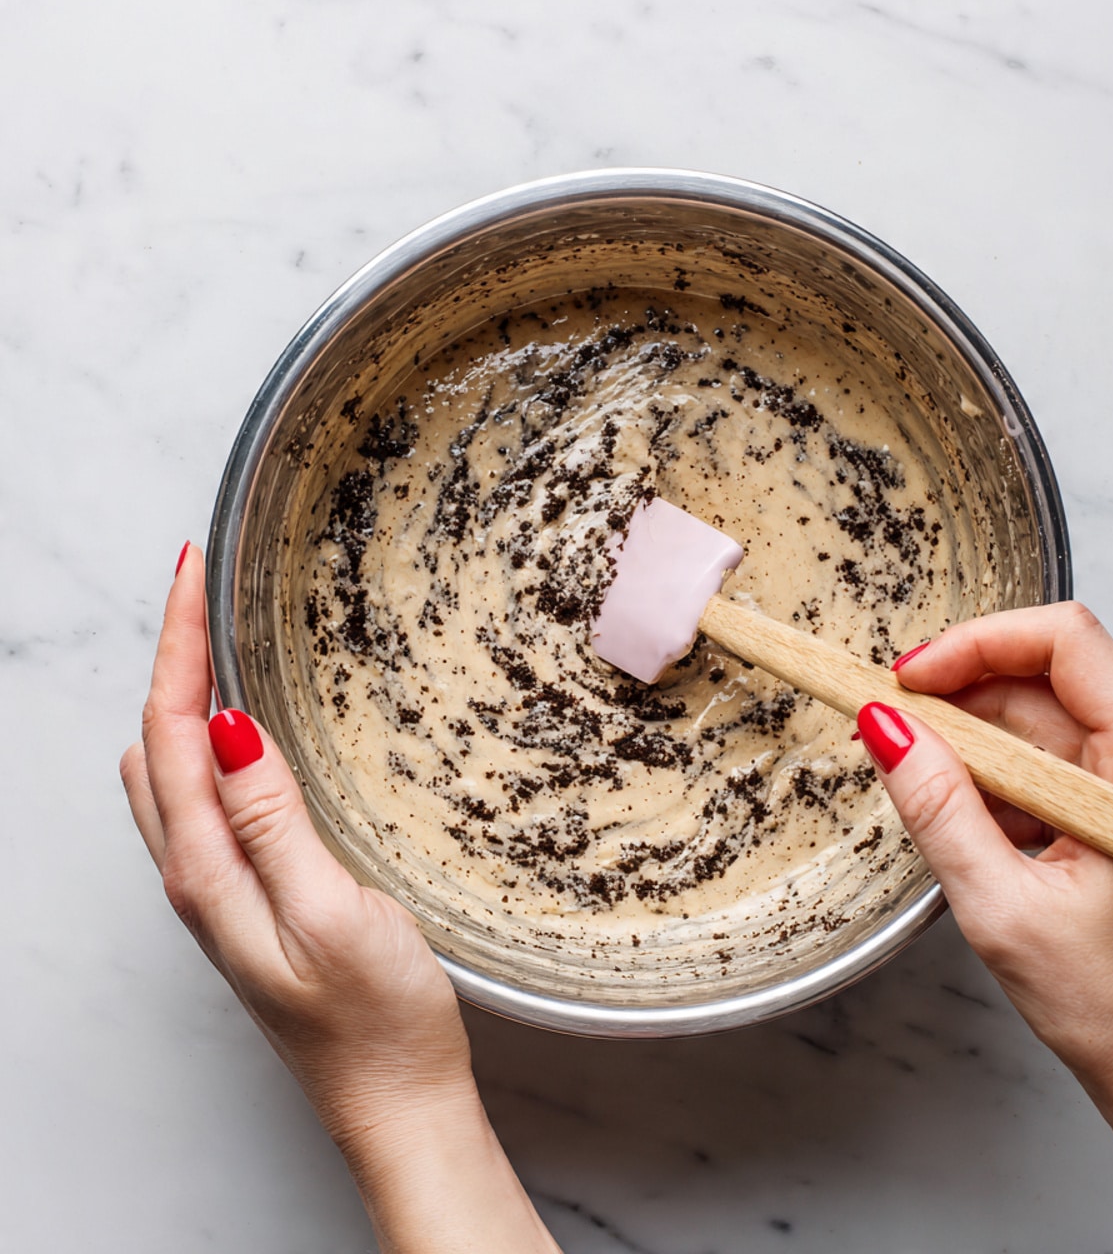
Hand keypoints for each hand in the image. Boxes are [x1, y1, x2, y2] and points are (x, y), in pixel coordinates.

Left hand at [121, 544, 559, 1253]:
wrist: (396, 1101)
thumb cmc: (374, 1022)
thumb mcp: (331, 915)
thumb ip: (272, 824)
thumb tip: (230, 729)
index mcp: (208, 872)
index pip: (171, 732)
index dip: (177, 645)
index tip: (191, 570)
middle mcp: (198, 876)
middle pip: (157, 742)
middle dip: (170, 657)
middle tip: (204, 588)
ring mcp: (222, 890)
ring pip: (174, 772)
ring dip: (184, 699)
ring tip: (217, 640)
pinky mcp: (253, 897)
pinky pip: (207, 801)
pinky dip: (210, 744)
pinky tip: (245, 734)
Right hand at [859, 602, 1112, 1252]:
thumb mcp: (1000, 904)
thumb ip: (936, 804)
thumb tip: (883, 724)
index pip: (1062, 640)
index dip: (973, 645)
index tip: (904, 680)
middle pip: (1044, 673)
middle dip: (958, 698)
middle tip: (888, 732)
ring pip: (1040, 711)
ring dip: (972, 743)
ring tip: (929, 796)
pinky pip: (1049, 751)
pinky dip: (997, 775)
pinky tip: (975, 826)